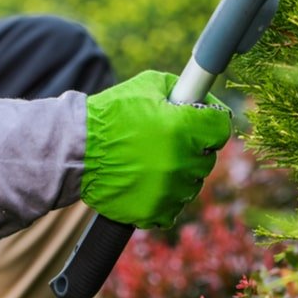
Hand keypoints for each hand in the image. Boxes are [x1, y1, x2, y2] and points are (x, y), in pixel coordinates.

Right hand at [82, 70, 231, 225]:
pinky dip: (165, 198)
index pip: (222, 127)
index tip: (201, 122)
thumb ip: (182, 89)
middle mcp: (181, 162)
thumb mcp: (149, 85)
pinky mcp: (154, 211)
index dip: (211, 122)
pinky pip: (174, 208)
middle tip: (170, 140)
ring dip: (180, 173)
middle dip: (194, 147)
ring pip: (192, 183)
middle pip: (208, 157)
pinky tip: (148, 183)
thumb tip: (203, 98)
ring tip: (154, 161)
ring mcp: (169, 190)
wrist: (76, 150)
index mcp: (183, 128)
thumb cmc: (111, 114)